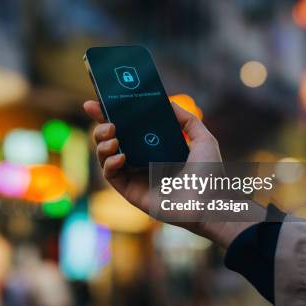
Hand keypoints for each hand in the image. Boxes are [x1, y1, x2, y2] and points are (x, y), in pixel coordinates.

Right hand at [83, 100, 262, 247]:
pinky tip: (120, 156)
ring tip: (113, 137)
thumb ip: (186, 119)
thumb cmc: (209, 175)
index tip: (95, 103)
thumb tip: (166, 102)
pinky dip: (110, 164)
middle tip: (108, 121)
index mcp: (153, 146)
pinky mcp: (130, 191)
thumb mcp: (202, 138)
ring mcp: (133, 176)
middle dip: (101, 127)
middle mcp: (140, 160)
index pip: (126, 127)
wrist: (210, 203)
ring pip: (105, 156)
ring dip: (102, 144)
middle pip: (109, 140)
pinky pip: (111, 175)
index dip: (109, 115)